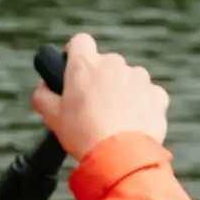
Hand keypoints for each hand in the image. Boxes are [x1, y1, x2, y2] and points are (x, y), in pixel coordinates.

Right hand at [31, 32, 169, 159]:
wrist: (120, 158)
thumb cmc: (83, 135)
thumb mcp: (51, 117)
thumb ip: (42, 95)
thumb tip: (44, 86)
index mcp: (85, 65)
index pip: (80, 41)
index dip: (76, 53)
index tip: (75, 69)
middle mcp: (114, 64)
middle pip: (106, 64)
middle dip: (101, 80)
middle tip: (93, 106)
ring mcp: (138, 78)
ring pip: (128, 79)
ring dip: (123, 92)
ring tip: (116, 119)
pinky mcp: (157, 94)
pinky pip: (148, 95)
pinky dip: (142, 105)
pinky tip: (133, 124)